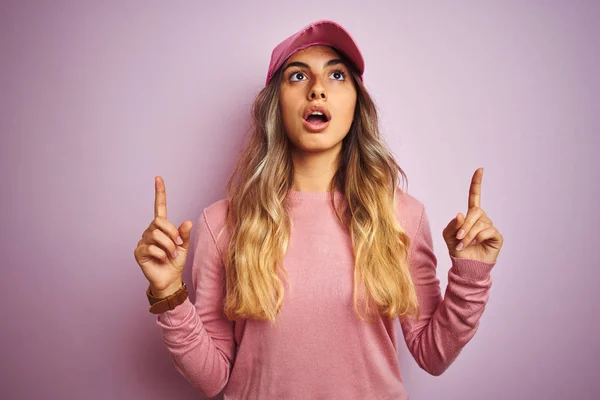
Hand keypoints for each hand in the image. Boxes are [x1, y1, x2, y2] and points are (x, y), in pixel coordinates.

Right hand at [133, 176, 193, 296]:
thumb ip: (184, 234)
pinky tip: (162, 259)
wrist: (169, 280)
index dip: (159, 193)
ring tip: (171, 255)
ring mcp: (143, 241)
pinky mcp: (139, 252)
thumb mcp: (184, 246)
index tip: (158, 178)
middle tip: (177, 245)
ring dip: (169, 246)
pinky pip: (152, 248)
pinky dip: (161, 254)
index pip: (159, 207)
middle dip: (171, 233)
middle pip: (159, 222)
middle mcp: (150, 231)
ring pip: (157, 235)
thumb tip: (187, 221)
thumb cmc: (175, 262)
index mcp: (162, 227)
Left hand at [442, 168, 502, 262]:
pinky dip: (478, 238)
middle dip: (465, 225)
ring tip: (463, 245)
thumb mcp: (448, 236)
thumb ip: (452, 225)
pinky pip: (487, 231)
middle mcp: (482, 219)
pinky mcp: (496, 236)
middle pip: (475, 211)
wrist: (466, 266)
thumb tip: (461, 214)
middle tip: (458, 238)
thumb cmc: (457, 250)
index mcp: (470, 216)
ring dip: (468, 235)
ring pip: (479, 223)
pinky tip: (475, 244)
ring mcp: (490, 227)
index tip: (480, 170)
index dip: (476, 183)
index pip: (474, 196)